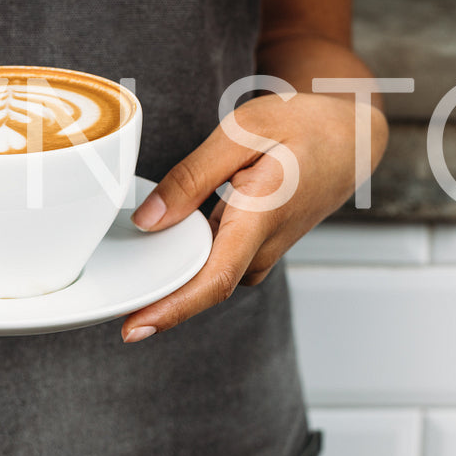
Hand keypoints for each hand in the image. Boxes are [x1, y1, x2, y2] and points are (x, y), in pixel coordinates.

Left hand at [120, 91, 384, 341]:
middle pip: (199, 284)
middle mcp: (262, 248)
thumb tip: (148, 221)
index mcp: (261, 217)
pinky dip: (187, 254)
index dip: (171, 309)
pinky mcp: (255, 250)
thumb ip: (193, 177)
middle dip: (154, 291)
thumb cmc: (303, 127)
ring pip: (204, 273)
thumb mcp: (243, 132)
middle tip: (107, 285)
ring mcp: (261, 254)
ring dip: (170, 269)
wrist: (349, 138)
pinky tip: (169, 235)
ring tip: (135, 253)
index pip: (212, 280)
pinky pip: (213, 262)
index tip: (133, 329)